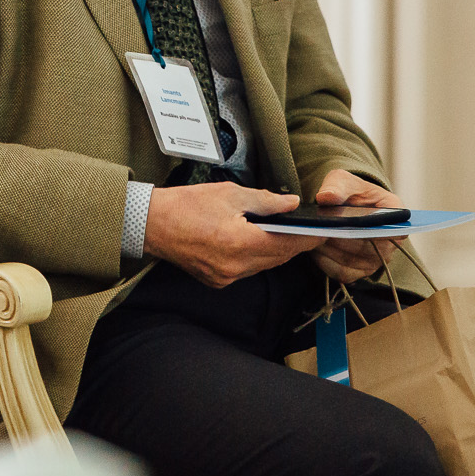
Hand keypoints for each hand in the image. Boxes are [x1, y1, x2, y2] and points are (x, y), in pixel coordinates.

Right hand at [144, 182, 322, 288]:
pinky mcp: (218, 281)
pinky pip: (248, 270)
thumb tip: (291, 204)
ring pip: (264, 266)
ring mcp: (226, 278)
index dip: (307, 238)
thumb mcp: (230, 193)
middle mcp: (235, 267)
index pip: (286, 244)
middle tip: (308, 230)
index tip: (322, 231)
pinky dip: (257, 258)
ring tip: (285, 234)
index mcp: (240, 243)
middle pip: (278, 258)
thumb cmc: (187, 204)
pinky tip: (258, 242)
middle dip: (294, 244)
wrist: (151, 224)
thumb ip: (266, 201)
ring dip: (276, 252)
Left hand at [308, 170, 406, 284]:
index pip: (395, 224)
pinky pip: (342, 272)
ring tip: (312, 235)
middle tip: (319, 229)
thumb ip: (335, 186)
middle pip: (368, 245)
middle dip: (341, 238)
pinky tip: (314, 247)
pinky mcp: (361, 271)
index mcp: (393, 209)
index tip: (357, 227)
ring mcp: (377, 257)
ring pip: (351, 260)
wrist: (343, 207)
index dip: (381, 230)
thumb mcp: (341, 181)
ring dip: (329, 250)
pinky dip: (324, 261)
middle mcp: (390, 238)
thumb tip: (326, 197)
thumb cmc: (348, 192)